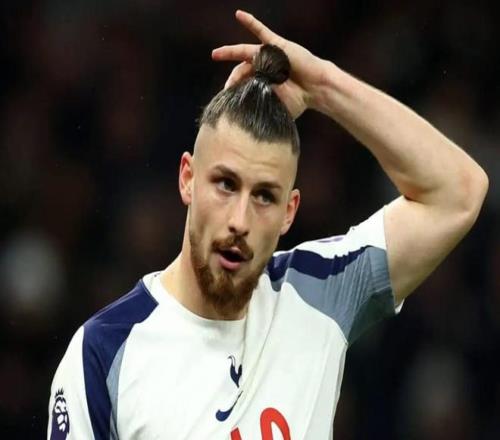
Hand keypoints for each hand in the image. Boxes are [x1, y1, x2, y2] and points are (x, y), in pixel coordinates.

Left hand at [211, 10, 329, 118]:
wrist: (316, 89)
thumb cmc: (299, 99)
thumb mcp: (276, 105)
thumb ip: (262, 106)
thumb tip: (245, 119)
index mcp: (262, 80)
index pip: (243, 82)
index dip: (235, 89)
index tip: (228, 100)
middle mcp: (264, 66)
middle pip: (241, 68)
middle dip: (233, 78)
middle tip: (227, 89)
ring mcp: (270, 54)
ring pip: (246, 51)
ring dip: (229, 51)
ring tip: (216, 54)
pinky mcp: (277, 45)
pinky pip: (262, 31)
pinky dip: (251, 22)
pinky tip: (239, 15)